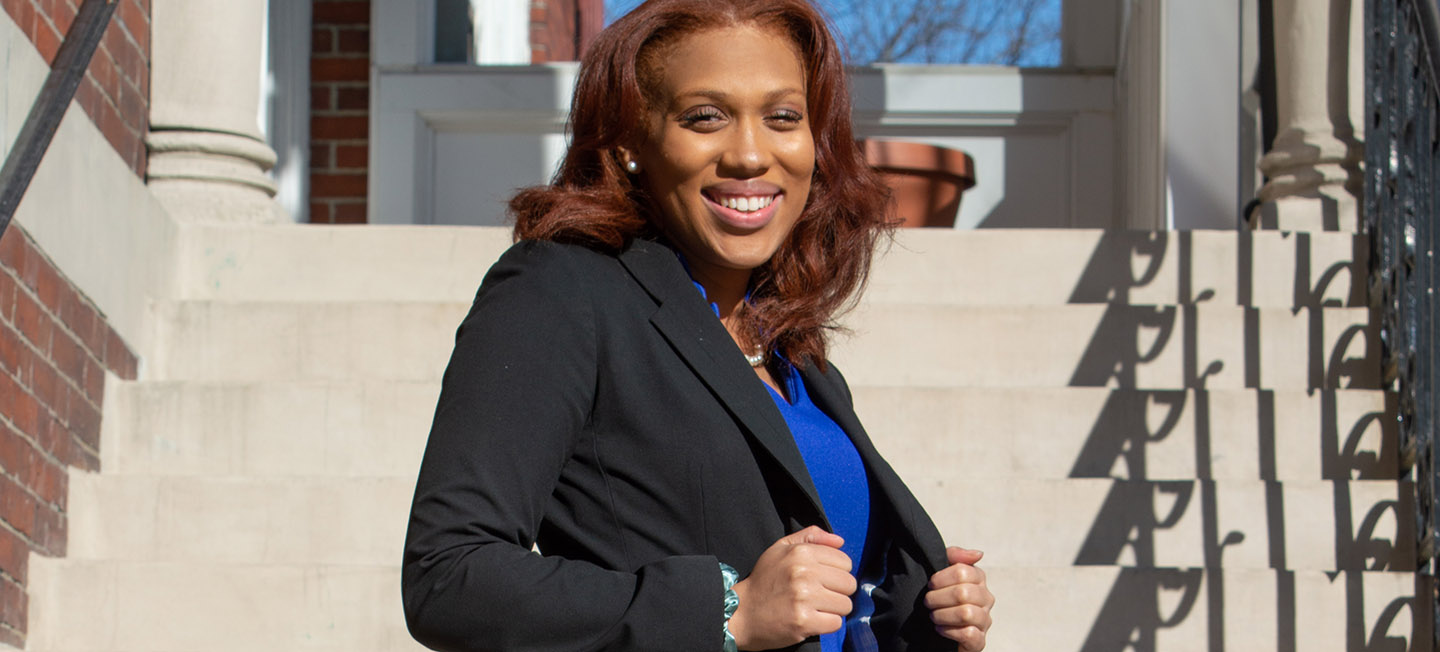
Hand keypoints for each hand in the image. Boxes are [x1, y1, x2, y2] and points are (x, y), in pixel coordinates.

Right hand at [728, 526, 855, 650]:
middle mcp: (804, 573)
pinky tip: (812, 620)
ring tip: (815, 608)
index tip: (822, 580)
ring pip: (845, 605)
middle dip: (838, 592)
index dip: (836, 573)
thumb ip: (810, 537)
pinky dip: (826, 624)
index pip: (845, 562)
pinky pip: (836, 623)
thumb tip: (840, 541)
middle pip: (848, 584)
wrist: (740, 613)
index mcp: (801, 553)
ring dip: (833, 609)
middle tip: (820, 596)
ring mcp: (804, 598)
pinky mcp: (804, 622)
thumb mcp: (780, 549)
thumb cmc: (763, 581)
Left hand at [925, 547, 993, 650]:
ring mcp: (985, 621)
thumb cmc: (940, 597)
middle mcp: (986, 599)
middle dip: (937, 598)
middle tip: (928, 602)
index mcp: (978, 579)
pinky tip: (940, 629)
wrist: (934, 630)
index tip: (930, 584)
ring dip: (942, 614)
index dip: (940, 578)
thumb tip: (978, 554)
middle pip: (963, 592)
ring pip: (966, 613)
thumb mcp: (942, 572)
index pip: (963, 571)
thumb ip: (955, 556)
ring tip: (933, 616)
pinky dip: (949, 631)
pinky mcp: (979, 641)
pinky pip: (969, 634)